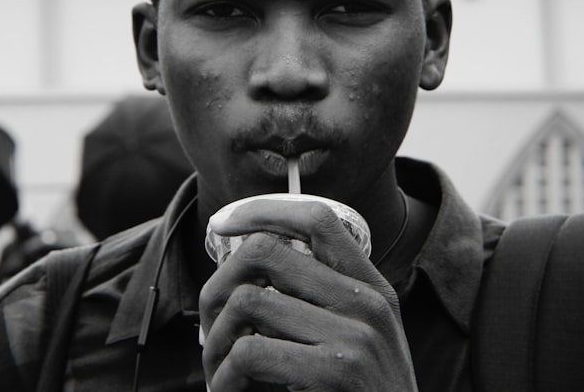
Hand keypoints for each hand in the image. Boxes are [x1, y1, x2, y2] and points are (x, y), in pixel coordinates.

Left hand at [199, 198, 417, 390]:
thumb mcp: (360, 341)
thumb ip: (323, 303)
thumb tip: (250, 274)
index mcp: (373, 288)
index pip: (318, 219)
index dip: (263, 209)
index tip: (223, 222)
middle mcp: (367, 302)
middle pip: (268, 251)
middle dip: (220, 283)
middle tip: (210, 323)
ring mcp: (355, 335)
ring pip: (249, 300)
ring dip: (217, 339)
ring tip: (219, 369)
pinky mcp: (335, 371)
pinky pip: (250, 351)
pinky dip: (224, 376)